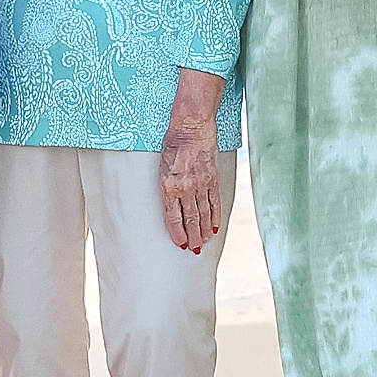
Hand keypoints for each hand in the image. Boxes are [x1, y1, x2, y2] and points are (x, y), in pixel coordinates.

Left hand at [158, 122, 221, 253]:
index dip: (177, 233)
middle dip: (192, 237)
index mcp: (169, 185)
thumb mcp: (161, 166)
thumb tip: (170, 206)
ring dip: (203, 231)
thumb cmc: (173, 143)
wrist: (192, 127)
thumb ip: (166, 187)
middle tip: (193, 249)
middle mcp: (186, 188)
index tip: (180, 243)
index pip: (173, 217)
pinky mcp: (213, 179)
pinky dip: (215, 217)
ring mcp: (201, 184)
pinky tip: (214, 228)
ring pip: (203, 214)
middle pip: (190, 219)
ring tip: (203, 243)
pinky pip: (215, 203)